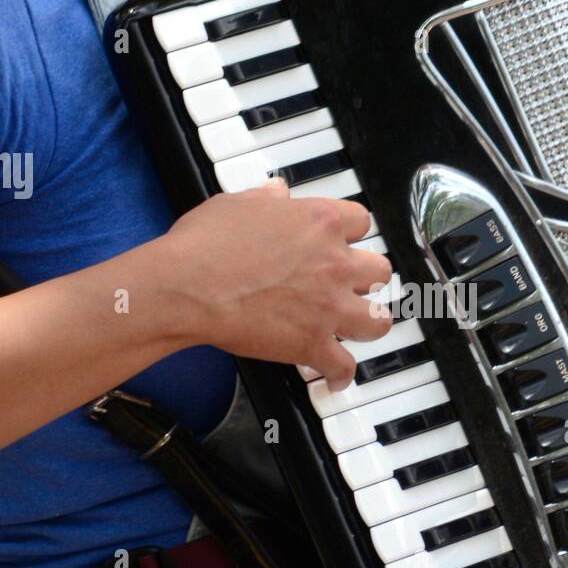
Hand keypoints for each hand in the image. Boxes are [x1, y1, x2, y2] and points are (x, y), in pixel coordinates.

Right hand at [162, 179, 391, 390]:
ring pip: (378, 320)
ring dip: (368, 323)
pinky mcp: (312, 343)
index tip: (343, 241)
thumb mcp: (237, 204)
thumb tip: (277, 191)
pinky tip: (336, 376)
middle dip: (367, 278)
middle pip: (379, 270)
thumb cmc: (205, 244)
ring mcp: (328, 306)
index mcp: (320, 222)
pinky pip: (343, 366)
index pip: (361, 221)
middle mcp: (334, 263)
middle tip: (350, 284)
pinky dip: (340, 374)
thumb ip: (265, 198)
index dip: (352, 233)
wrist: (187, 286)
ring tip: (356, 327)